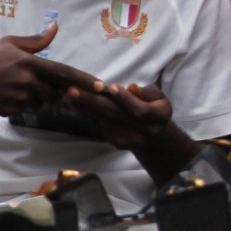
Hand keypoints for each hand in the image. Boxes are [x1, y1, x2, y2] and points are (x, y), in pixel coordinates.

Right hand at [0, 23, 83, 117]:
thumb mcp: (9, 44)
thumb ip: (35, 41)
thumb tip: (55, 29)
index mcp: (30, 63)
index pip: (65, 73)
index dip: (85, 80)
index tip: (101, 86)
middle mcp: (28, 82)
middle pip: (55, 93)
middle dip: (49, 89)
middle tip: (29, 80)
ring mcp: (21, 99)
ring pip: (41, 102)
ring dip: (34, 96)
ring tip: (12, 86)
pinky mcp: (13, 111)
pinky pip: (26, 109)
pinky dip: (20, 103)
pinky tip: (4, 95)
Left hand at [60, 78, 174, 153]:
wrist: (153, 134)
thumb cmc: (153, 105)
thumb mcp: (156, 95)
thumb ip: (145, 93)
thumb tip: (131, 88)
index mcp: (161, 116)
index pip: (140, 109)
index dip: (125, 99)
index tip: (112, 87)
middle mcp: (147, 131)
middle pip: (116, 115)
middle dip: (93, 101)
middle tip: (73, 90)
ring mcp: (131, 140)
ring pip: (105, 120)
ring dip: (84, 106)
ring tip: (69, 94)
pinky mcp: (118, 143)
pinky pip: (101, 125)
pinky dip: (87, 113)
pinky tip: (75, 103)